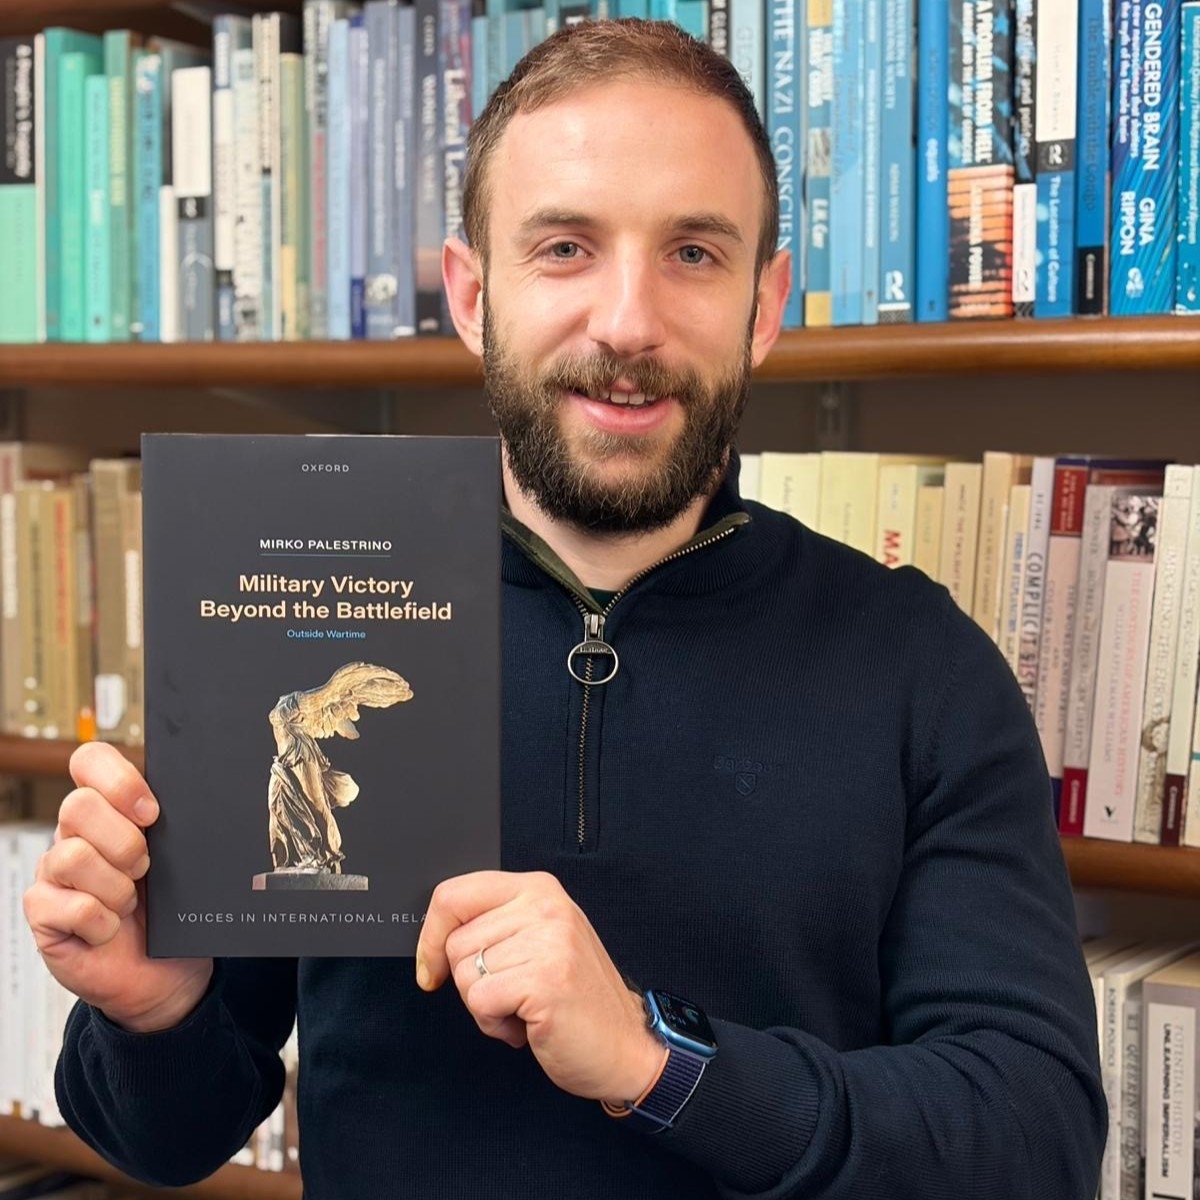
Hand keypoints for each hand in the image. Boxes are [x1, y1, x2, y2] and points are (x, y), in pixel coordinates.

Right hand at [22, 741, 213, 1033]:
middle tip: (146, 868)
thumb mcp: (181, 859)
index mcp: (111, 810)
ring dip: (116, 887)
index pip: (90, 760)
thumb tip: (193, 799)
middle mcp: (76, 834)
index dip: (117, 779)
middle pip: (78, 806)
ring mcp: (54, 873)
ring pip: (73, 855)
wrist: (166, 970)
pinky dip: (102, 923)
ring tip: (130, 904)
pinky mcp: (44, 912)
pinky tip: (111, 930)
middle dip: (125, 843)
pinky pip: (68, 905)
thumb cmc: (173, 908)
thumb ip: (176, 825)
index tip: (151, 812)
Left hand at [415, 870, 663, 1105]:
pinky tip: (527, 1024)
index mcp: (537, 889)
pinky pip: (480, 1002)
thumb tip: (432, 935)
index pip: (453, 894)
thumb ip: (495, 925)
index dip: (430, 935)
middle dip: (470, 982)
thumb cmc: (575, 999)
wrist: (626, 1046)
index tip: (433, 967)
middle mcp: (544, 906)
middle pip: (455, 942)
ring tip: (525, 1008)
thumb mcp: (537, 941)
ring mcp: (549, 941)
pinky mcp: (546, 980)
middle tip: (512, 995)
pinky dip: (494, 1025)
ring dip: (485, 1007)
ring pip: (464, 974)